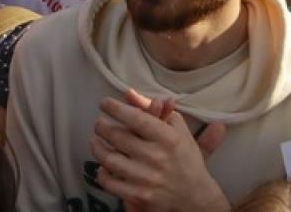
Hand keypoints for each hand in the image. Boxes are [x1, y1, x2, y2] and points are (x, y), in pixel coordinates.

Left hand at [91, 90, 226, 211]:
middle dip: (102, 127)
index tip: (104, 103)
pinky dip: (102, 173)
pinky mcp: (139, 196)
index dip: (116, 109)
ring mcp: (147, 178)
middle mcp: (157, 157)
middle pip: (118, 137)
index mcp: (168, 138)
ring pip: (110, 159)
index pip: (136, 118)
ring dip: (97, 148)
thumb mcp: (175, 128)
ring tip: (95, 141)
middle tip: (99, 123)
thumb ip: (152, 108)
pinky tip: (102, 165)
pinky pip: (111, 183)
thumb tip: (128, 93)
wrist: (195, 194)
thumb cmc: (184, 155)